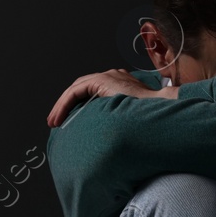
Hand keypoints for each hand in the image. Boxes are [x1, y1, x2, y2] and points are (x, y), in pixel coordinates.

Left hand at [46, 69, 172, 126]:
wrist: (162, 110)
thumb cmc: (150, 119)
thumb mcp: (129, 120)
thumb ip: (118, 120)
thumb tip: (109, 140)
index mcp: (119, 85)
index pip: (91, 93)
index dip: (76, 106)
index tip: (67, 122)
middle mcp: (112, 77)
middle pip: (80, 89)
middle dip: (65, 106)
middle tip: (54, 122)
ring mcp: (108, 76)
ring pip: (75, 89)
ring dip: (61, 107)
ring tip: (53, 122)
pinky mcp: (102, 80)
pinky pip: (75, 92)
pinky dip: (65, 105)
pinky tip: (59, 118)